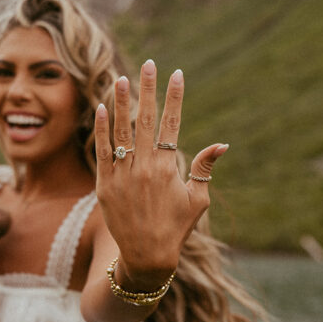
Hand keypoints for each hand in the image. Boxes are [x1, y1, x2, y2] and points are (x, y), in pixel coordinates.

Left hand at [94, 62, 228, 287]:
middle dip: (148, 89)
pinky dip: (101, 130)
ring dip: (120, 102)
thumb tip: (221, 145)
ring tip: (119, 78)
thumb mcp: (197, 200)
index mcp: (168, 168)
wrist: (146, 257)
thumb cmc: (176, 228)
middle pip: (146, 119)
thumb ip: (204, 169)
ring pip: (121, 131)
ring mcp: (122, 175)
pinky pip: (102, 151)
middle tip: (148, 64)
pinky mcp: (104, 184)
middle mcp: (144, 168)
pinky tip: (101, 109)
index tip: (176, 74)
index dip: (174, 97)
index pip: (172, 123)